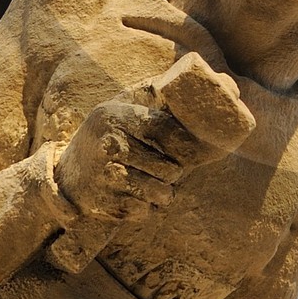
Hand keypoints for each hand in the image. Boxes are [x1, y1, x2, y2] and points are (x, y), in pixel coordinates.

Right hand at [56, 58, 252, 219]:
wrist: (67, 174)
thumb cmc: (110, 134)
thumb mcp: (127, 107)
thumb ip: (164, 94)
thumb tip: (230, 87)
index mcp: (116, 117)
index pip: (165, 130)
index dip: (184, 143)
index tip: (191, 150)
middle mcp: (108, 145)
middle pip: (168, 167)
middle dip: (175, 173)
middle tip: (169, 170)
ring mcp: (105, 177)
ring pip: (160, 192)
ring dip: (165, 192)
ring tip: (158, 184)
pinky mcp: (105, 204)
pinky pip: (145, 211)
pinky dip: (148, 208)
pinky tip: (138, 196)